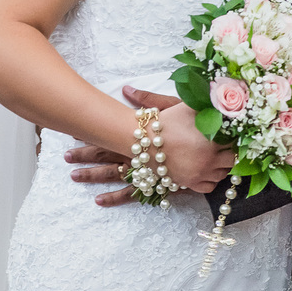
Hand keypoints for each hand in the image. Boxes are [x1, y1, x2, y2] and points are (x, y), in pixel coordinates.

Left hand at [65, 85, 214, 205]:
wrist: (227, 145)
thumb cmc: (203, 122)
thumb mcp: (178, 106)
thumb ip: (151, 100)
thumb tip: (126, 89)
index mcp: (147, 134)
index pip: (113, 134)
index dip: (93, 134)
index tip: (72, 132)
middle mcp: (147, 155)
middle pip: (110, 155)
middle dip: (86, 155)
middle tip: (64, 156)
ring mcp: (152, 173)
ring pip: (117, 176)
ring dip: (94, 176)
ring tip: (73, 176)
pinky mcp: (160, 186)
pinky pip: (134, 195)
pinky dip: (115, 198)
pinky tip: (98, 201)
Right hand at [155, 103, 234, 192]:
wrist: (146, 139)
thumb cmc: (169, 121)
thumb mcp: (191, 108)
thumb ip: (211, 106)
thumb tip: (228, 106)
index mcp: (212, 142)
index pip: (235, 141)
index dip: (235, 135)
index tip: (232, 131)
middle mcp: (209, 161)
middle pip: (233, 159)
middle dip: (231, 150)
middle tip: (225, 142)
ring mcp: (200, 174)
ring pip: (223, 174)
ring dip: (224, 164)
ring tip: (218, 154)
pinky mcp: (190, 183)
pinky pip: (210, 187)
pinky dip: (213, 179)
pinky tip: (209, 168)